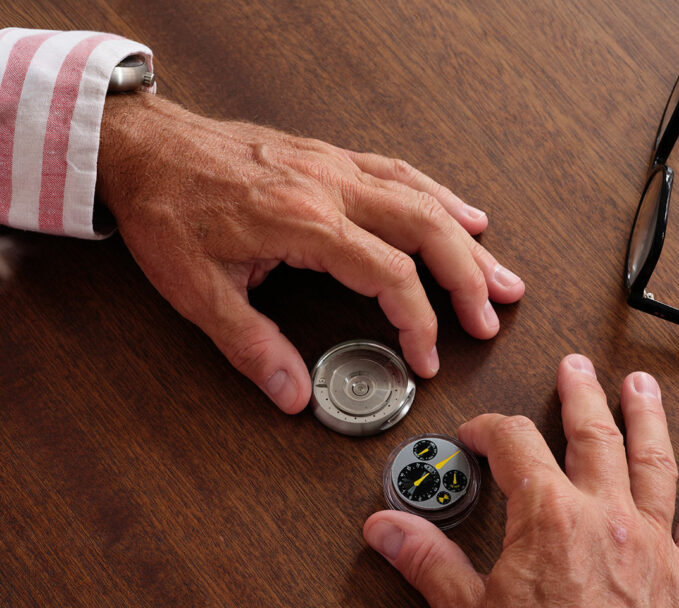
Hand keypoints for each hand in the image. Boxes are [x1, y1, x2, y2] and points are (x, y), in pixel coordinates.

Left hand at [97, 93, 523, 411]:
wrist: (147, 149)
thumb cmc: (168, 211)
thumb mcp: (198, 290)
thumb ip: (252, 346)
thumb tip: (292, 394)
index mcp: (305, 221)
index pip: (389, 275)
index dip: (419, 322)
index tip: (428, 357)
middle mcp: (331, 187)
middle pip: (426, 228)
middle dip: (468, 277)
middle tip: (493, 314)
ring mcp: (335, 167)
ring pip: (422, 197)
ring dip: (465, 238)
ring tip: (500, 272)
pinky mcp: (330, 158)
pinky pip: (400, 172)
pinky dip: (438, 195)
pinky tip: (460, 212)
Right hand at [364, 354, 678, 606]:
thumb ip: (428, 561)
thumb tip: (387, 528)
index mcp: (548, 516)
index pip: (512, 444)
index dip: (488, 429)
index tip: (477, 433)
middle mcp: (603, 516)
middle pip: (590, 433)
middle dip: (578, 394)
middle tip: (573, 367)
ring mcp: (649, 542)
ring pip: (651, 460)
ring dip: (646, 416)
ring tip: (641, 385)